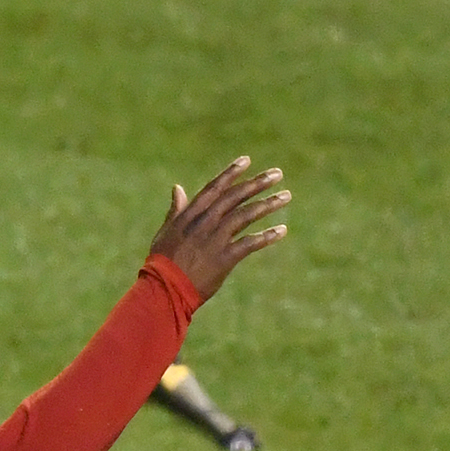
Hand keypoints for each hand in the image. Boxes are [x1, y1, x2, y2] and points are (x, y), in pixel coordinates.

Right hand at [147, 157, 290, 299]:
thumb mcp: (166, 232)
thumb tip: (177, 188)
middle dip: (257, 183)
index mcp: (189, 216)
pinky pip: (250, 243)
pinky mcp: (224, 259)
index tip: (247, 160)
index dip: (230, 173)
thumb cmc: (163, 262)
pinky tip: (281, 230)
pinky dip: (266, 236)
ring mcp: (214, 240)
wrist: (164, 290)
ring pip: (245, 216)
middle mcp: (204, 223)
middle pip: (235, 198)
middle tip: (277, 174)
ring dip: (267, 204)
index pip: (214, 189)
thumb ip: (176, 210)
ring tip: (286, 196)